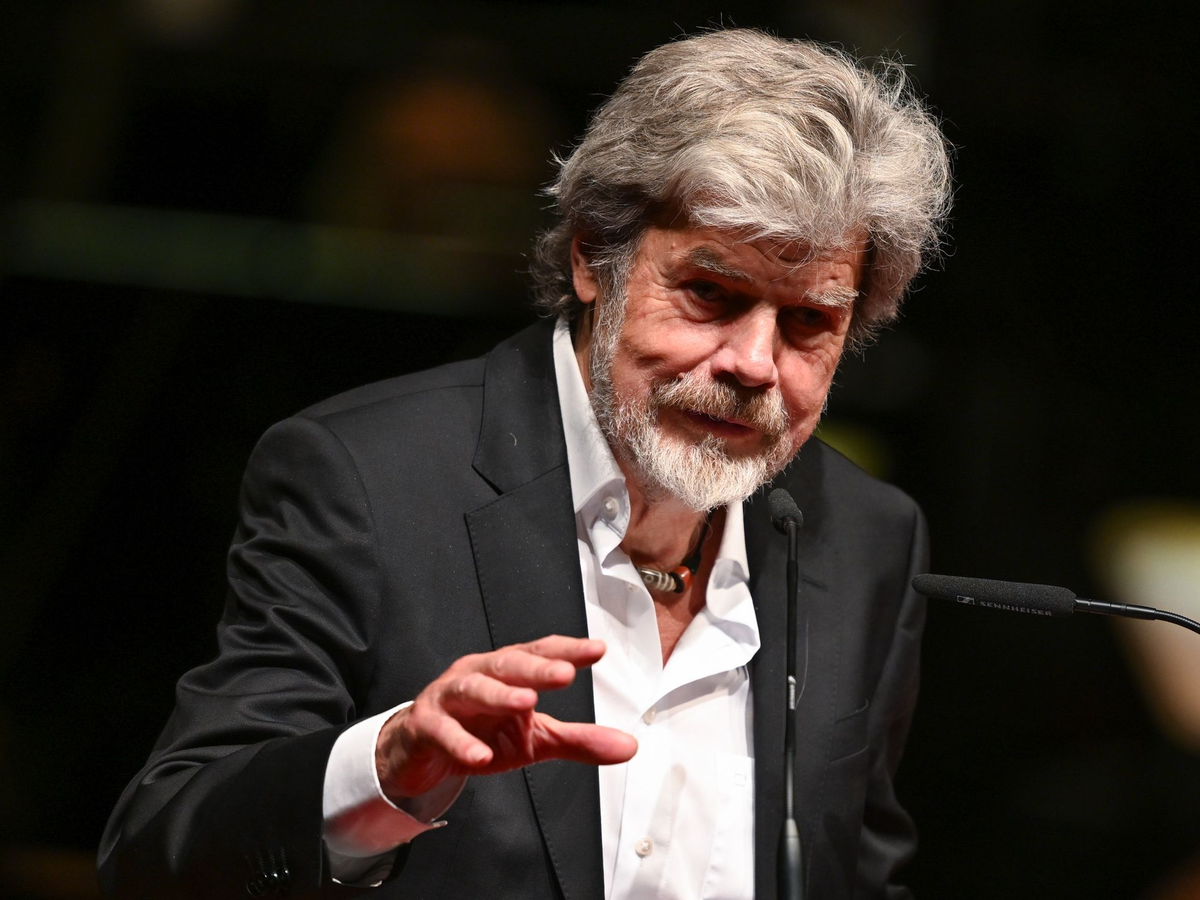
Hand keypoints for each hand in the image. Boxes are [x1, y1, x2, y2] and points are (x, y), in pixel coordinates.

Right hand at [375, 635, 636, 800]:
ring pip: (473, 688)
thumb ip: (578, 740)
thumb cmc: (481, 733)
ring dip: (499, 694)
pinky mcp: (424, 724)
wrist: (421, 752)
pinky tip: (479, 757)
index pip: (540, 653)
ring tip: (526, 703)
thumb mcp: (534, 739)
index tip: (597, 650)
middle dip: (536, 668)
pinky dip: (460, 742)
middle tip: (565, 673)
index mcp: (507, 671)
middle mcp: (478, 673)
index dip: (567, 650)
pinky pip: (442, 730)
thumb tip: (629, 747)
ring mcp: (448, 696)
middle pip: (508, 664)